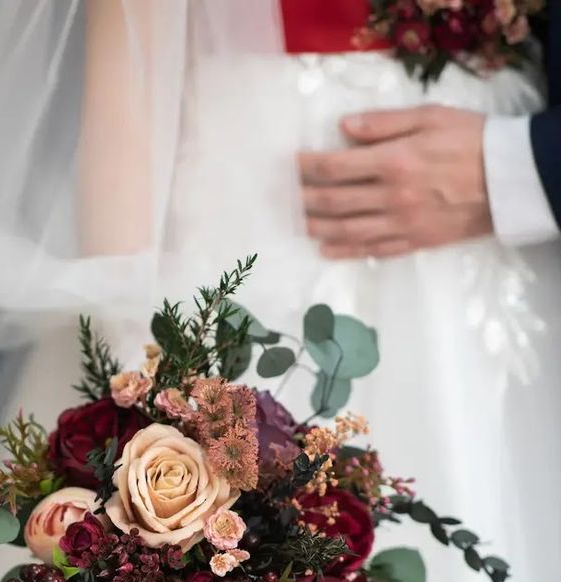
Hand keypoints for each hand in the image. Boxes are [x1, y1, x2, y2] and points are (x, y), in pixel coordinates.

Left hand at [299, 106, 492, 258]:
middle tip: (285, 198)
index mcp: (393, 161)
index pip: (337, 166)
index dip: (309, 166)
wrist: (508, 180)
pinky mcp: (414, 242)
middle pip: (335, 202)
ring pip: (348, 230)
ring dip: (318, 229)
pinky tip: (328, 249)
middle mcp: (391, 197)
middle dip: (305, 199)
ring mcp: (401, 224)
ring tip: (298, 225)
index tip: (292, 164)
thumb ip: (384, 123)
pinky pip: (373, 250)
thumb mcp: (429, 117)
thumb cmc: (471, 141)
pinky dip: (347, 251)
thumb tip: (345, 127)